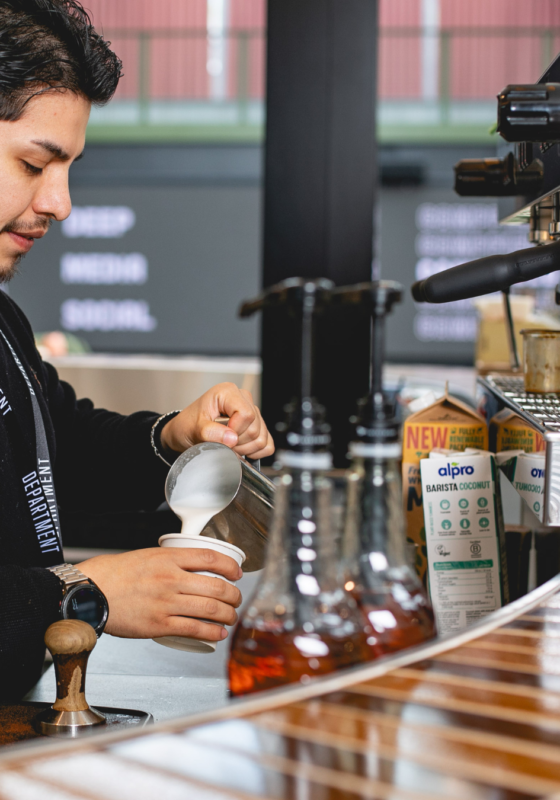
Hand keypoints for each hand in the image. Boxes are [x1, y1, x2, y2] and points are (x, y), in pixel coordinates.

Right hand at [78, 548, 242, 640]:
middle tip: (237, 598)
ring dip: (228, 614)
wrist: (91, 592)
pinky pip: (194, 629)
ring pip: (210, 609)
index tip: (237, 572)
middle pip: (217, 586)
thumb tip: (193, 568)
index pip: (210, 557)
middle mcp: (170, 579)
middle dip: (234, 595)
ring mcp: (166, 603)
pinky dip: (212, 632)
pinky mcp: (159, 625)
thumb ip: (171, 561)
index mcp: (168, 558)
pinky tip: (218, 633)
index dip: (230, 566)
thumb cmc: (116, 574)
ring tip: (231, 616)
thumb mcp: (148, 556)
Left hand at [160, 382, 273, 459]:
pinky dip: (255, 452)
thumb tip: (231, 438)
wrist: (187, 433)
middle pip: (255, 427)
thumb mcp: (193, 428)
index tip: (221, 437)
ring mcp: (252, 413)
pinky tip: (240, 449)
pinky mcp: (257, 427)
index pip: (246, 414)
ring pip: (262, 438)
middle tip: (222, 443)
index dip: (235, 430)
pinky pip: (267, 444)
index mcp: (228, 393)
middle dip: (238, 442)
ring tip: (228, 446)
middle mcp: (243, 399)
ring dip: (245, 448)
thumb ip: (210, 432)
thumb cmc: (188, 425)